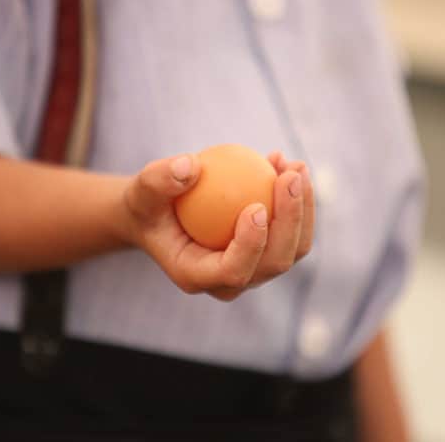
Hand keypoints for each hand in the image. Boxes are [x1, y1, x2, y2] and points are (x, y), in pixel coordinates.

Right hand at [123, 151, 314, 300]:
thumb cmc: (148, 204)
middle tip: (288, 175)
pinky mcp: (267, 250)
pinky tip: (284, 164)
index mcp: (196, 276)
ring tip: (293, 165)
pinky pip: (294, 230)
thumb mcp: (142, 189)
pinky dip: (297, 199)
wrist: (160, 215)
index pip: (232, 272)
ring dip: (303, 207)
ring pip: (294, 249)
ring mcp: (253, 268)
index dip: (251, 245)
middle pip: (274, 262)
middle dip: (291, 220)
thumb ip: (159, 180)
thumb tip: (191, 166)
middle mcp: (229, 281)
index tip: (256, 206)